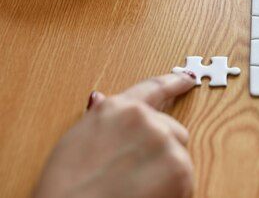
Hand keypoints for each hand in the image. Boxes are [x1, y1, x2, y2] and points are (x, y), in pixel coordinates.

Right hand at [32, 73, 196, 197]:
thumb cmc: (65, 188)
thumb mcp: (76, 141)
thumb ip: (100, 119)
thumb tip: (100, 99)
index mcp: (115, 109)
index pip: (153, 88)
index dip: (173, 82)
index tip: (187, 79)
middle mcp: (143, 118)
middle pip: (172, 130)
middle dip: (162, 150)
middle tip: (136, 174)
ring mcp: (163, 140)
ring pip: (179, 156)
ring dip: (166, 173)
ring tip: (135, 189)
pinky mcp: (179, 166)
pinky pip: (185, 180)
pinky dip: (173, 191)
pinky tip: (147, 197)